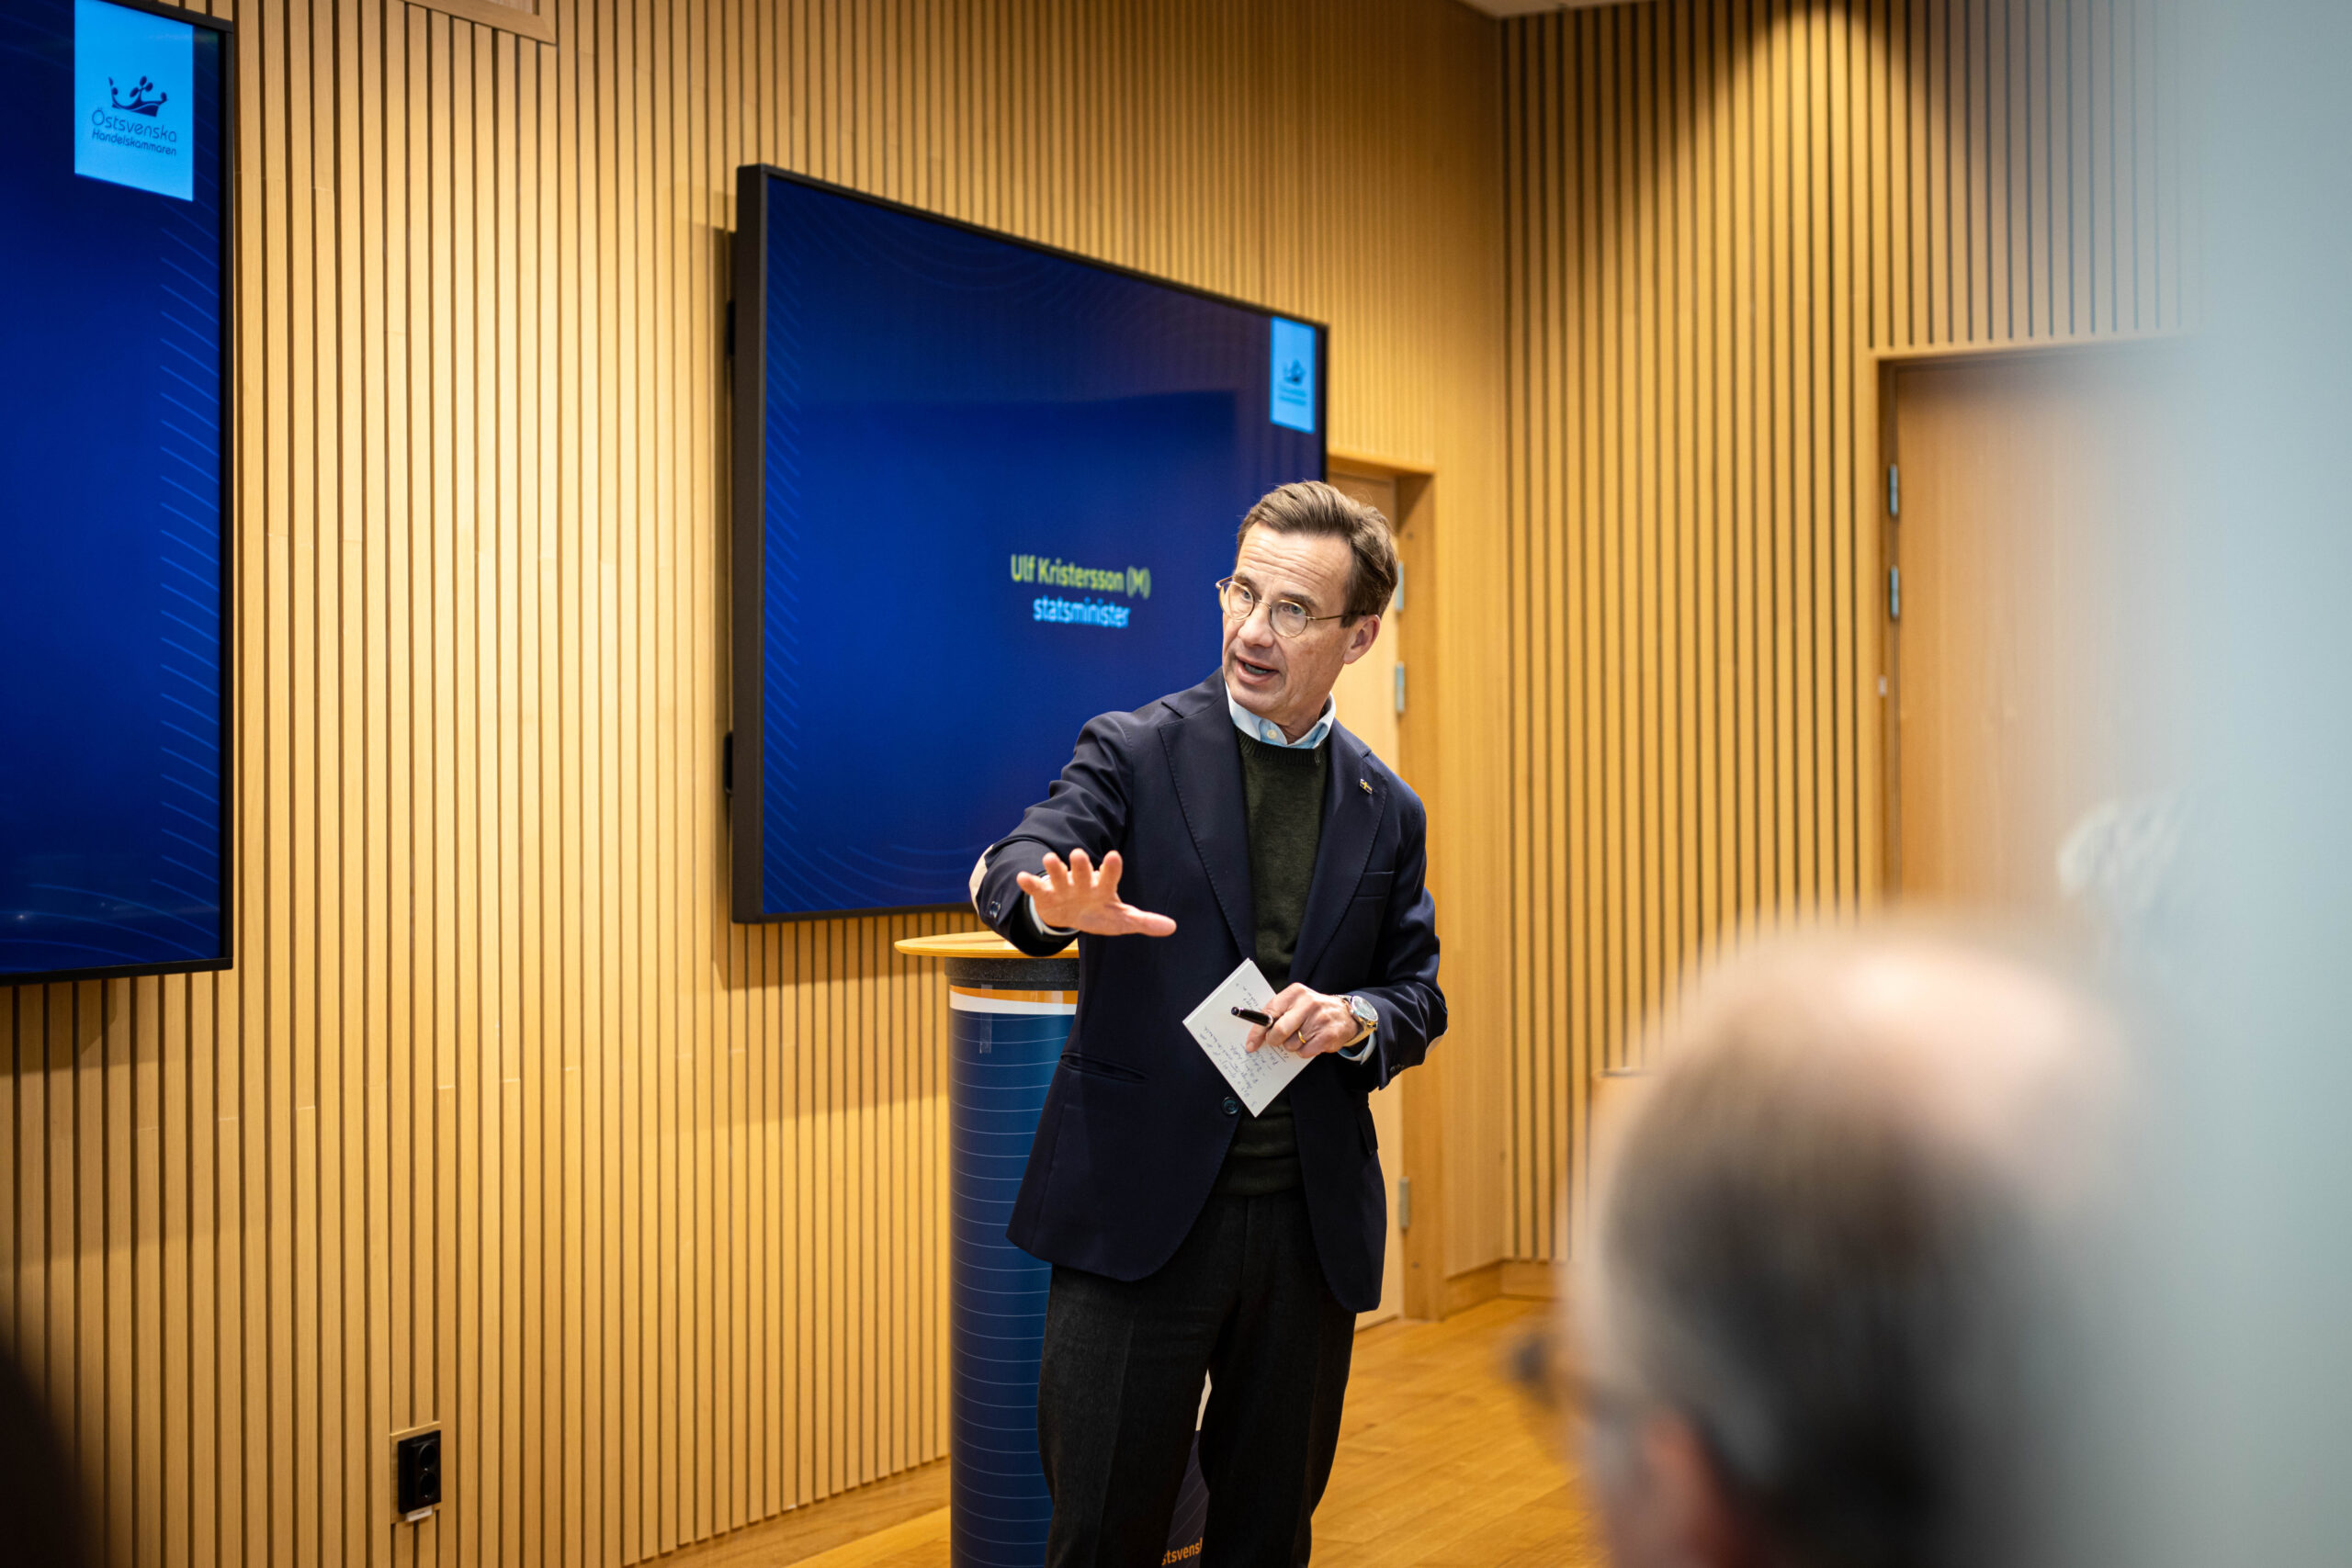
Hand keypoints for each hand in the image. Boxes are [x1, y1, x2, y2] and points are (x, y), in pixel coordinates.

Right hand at [1015, 849, 1176, 937]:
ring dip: (1054, 868)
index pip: (1109, 876)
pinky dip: (1029, 883)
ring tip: (1049, 859)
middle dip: (1080, 866)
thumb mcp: (1121, 920)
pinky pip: (1036, 888)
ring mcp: (1062, 887)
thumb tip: (1172, 927)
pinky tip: (1023, 878)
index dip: (1111, 868)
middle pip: (1082, 872)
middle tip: (1078, 854)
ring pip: (1058, 875)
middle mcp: (1082, 883)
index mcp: (1103, 888)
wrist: (1069, 913)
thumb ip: (1143, 922)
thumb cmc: (1099, 913)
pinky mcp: (1044, 894)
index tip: (1113, 856)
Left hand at [1244, 985, 1359, 1057]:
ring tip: (1302, 1036)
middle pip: (1280, 1031)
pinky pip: (1304, 1051)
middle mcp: (1308, 1003)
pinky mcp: (1328, 1035)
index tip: (1251, 1044)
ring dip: (1292, 1046)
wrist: (1344, 1014)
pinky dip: (1304, 1051)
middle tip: (1276, 1042)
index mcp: (1295, 992)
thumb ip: (1277, 1013)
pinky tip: (1311, 1041)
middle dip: (1274, 1040)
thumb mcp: (1295, 1003)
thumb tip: (1256, 1035)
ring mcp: (1320, 1019)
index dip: (1257, 1031)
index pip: (1270, 1012)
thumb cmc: (1312, 1010)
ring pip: (1291, 1044)